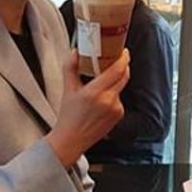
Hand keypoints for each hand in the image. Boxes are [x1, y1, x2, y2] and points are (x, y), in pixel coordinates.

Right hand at [47, 51, 130, 167]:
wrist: (72, 139)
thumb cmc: (68, 117)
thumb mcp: (68, 89)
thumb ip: (70, 68)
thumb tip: (75, 52)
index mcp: (95, 92)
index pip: (116, 70)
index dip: (123, 58)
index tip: (123, 51)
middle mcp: (108, 100)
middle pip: (124, 76)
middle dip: (123, 66)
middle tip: (118, 59)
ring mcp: (116, 109)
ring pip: (120, 88)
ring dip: (115, 82)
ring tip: (101, 85)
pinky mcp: (119, 115)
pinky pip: (119, 99)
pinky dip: (113, 95)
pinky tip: (102, 101)